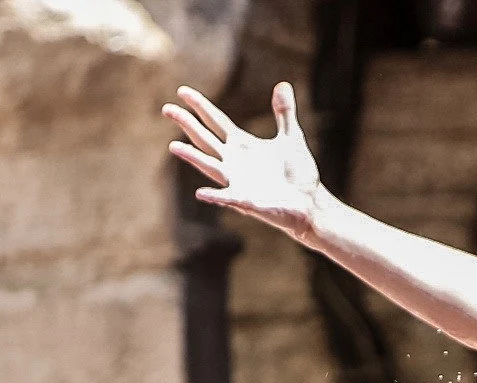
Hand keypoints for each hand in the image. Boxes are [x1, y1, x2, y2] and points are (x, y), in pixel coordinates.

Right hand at [165, 82, 329, 236]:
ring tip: (173, 146)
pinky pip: (228, 198)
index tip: (182, 91)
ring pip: (210, 167)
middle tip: (166, 109)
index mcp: (242, 145)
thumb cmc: (297, 173)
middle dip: (187, 124)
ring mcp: (238, 182)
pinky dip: (215, 196)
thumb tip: (282, 84)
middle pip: (205, 139)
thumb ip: (284, 112)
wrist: (309, 203)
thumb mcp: (291, 137)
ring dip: (192, 157)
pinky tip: (200, 193)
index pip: (215, 122)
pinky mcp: (248, 202)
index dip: (200, 106)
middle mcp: (234, 162)